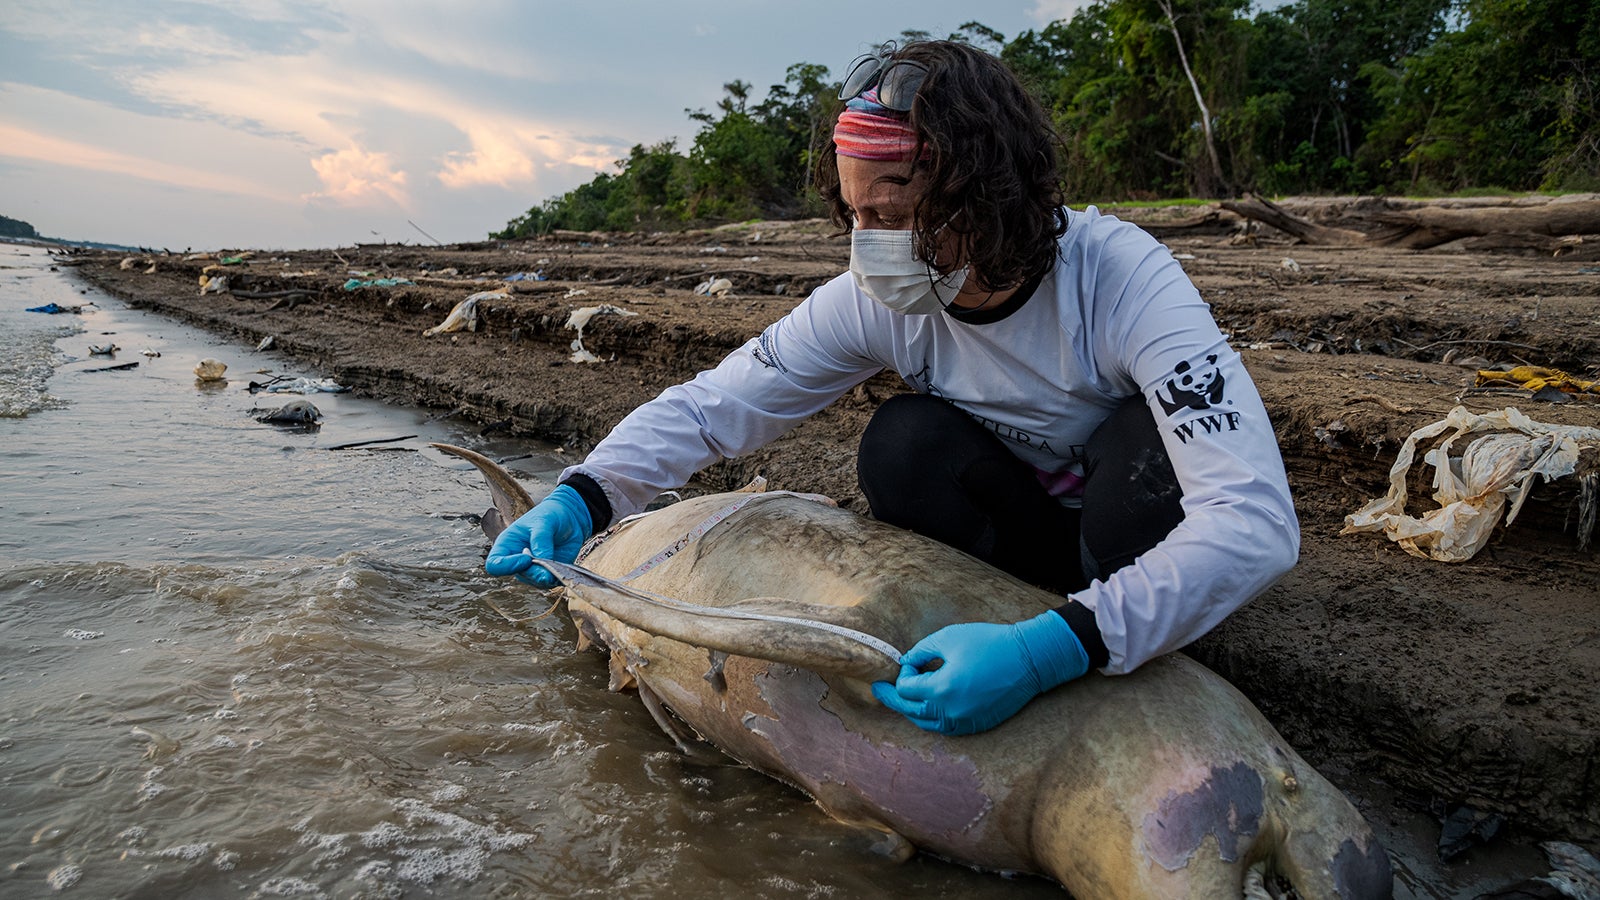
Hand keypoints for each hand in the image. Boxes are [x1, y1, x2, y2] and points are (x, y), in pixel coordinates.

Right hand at [484, 484, 592, 587]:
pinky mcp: (548, 573)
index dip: (507, 566)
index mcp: (507, 545)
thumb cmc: (550, 515)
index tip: (526, 558)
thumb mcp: (544, 522)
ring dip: (547, 577)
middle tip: (550, 563)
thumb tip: (542, 563)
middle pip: (519, 575)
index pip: (495, 565)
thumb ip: (541, 541)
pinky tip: (563, 567)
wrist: (569, 517)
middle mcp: (516, 560)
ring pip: (535, 582)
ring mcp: (532, 569)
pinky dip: (557, 578)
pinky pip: (549, 583)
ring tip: (558, 563)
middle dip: (535, 573)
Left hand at [871, 610, 1089, 734]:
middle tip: (879, 691)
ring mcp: (965, 722)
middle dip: (894, 699)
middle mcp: (950, 712)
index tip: (912, 662)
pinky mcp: (977, 725)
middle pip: (911, 711)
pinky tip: (927, 708)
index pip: (906, 690)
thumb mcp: (948, 638)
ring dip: (912, 711)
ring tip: (902, 700)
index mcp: (941, 690)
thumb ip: (920, 652)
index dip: (904, 675)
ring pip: (927, 724)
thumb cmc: (989, 643)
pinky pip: (946, 728)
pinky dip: (932, 719)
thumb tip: (906, 663)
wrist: (1028, 659)